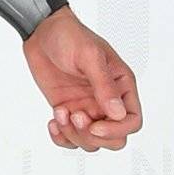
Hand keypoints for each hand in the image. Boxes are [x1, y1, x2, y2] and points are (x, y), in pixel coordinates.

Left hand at [22, 6, 142, 153]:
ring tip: (60, 112)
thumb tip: (117, 113)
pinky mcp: (68, 111)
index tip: (94, 125)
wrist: (42, 32)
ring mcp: (87, 107)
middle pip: (113, 139)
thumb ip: (104, 85)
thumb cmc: (69, 36)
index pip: (132, 121)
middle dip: (93, 136)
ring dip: (73, 135)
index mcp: (121, 86)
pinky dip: (61, 138)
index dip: (116, 130)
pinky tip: (53, 122)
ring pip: (91, 142)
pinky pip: (70, 138)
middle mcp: (107, 101)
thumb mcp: (90, 56)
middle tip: (75, 116)